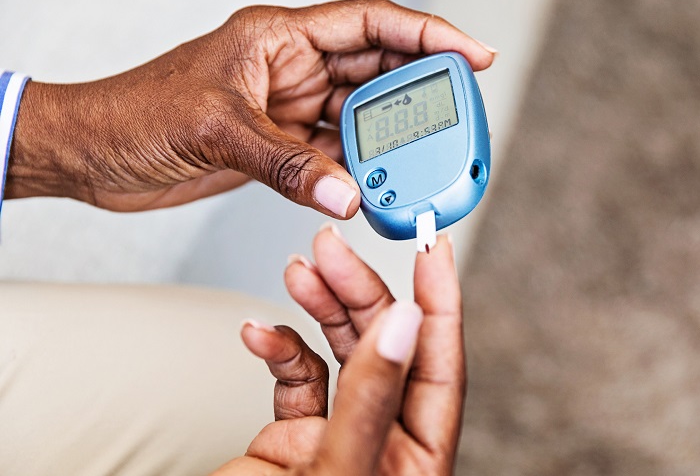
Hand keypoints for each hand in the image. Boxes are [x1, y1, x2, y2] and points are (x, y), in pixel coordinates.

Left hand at [8, 0, 493, 215]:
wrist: (97, 154)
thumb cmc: (137, 114)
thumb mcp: (216, 128)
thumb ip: (287, 162)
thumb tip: (348, 192)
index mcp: (279, 38)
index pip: (370, 24)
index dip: (428, 33)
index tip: (474, 54)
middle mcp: (291, 68)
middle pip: (376, 72)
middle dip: (422, 92)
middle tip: (460, 117)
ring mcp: (288, 109)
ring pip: (359, 119)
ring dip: (392, 141)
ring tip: (427, 161)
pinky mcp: (279, 146)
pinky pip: (334, 157)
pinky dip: (358, 172)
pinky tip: (379, 186)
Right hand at [213, 225, 463, 474]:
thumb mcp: (340, 472)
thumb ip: (371, 398)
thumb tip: (406, 324)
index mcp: (417, 458)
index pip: (439, 363)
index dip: (440, 299)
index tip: (431, 247)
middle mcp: (383, 441)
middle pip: (384, 345)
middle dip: (358, 291)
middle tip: (332, 249)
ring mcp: (339, 435)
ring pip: (341, 351)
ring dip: (319, 307)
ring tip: (300, 269)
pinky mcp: (293, 437)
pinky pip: (294, 378)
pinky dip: (278, 348)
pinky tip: (259, 332)